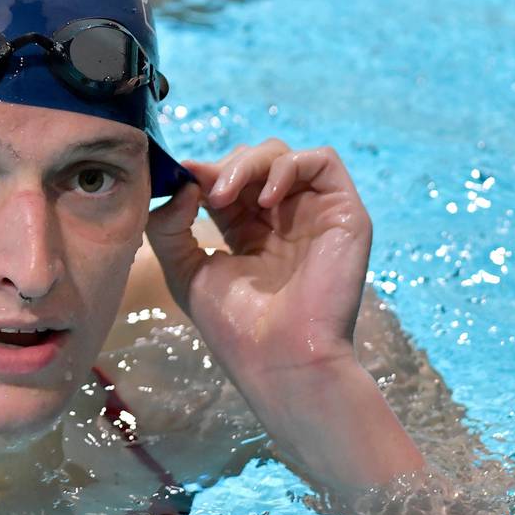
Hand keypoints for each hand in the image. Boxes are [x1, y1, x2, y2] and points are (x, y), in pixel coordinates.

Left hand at [146, 139, 371, 393]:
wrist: (281, 360)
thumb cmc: (236, 327)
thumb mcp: (185, 271)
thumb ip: (169, 226)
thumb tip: (182, 182)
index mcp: (249, 233)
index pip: (226, 181)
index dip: (203, 173)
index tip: (178, 175)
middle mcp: (283, 219)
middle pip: (254, 161)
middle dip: (224, 167)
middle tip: (204, 190)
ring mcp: (314, 214)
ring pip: (283, 155)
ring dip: (248, 164)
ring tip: (224, 196)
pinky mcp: (344, 213)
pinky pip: (323, 160)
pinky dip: (288, 166)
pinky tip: (265, 200)